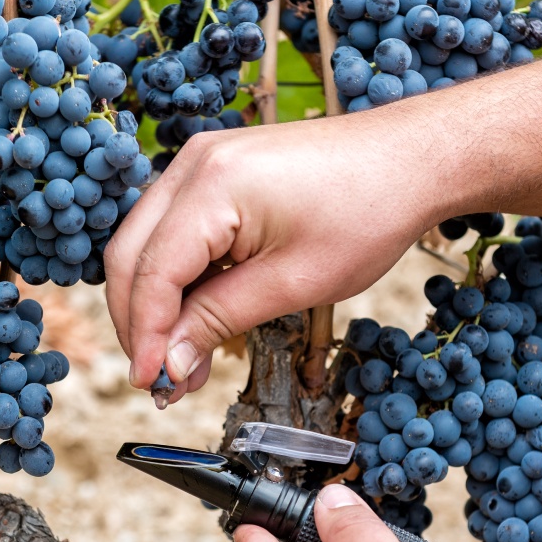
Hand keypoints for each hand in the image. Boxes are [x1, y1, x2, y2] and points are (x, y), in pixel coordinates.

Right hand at [104, 113, 463, 399]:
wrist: (411, 158)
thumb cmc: (369, 210)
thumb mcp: (294, 282)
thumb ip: (218, 320)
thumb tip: (168, 364)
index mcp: (212, 185)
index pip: (151, 273)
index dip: (144, 336)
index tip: (149, 383)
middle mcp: (193, 163)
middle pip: (130, 256)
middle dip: (138, 323)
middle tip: (158, 380)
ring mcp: (200, 162)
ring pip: (145, 244)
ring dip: (154, 304)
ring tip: (180, 361)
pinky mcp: (214, 171)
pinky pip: (173, 230)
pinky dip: (176, 278)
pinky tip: (195, 320)